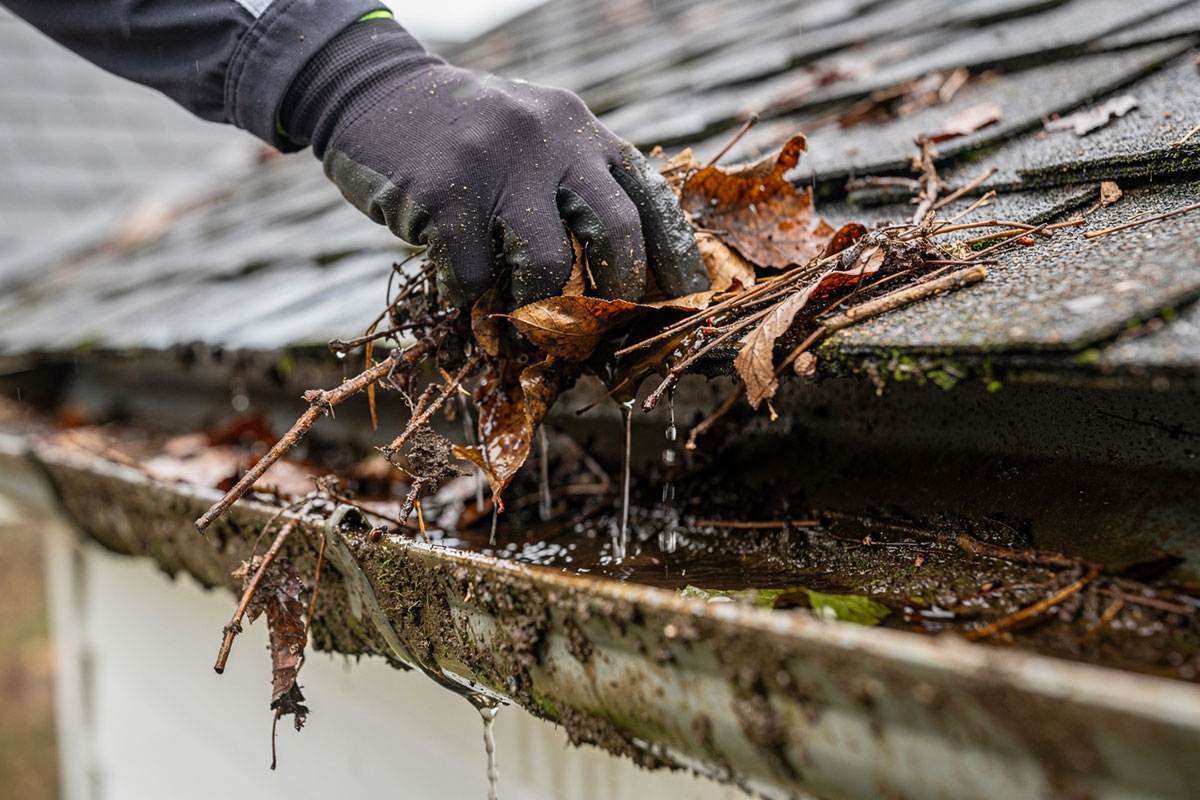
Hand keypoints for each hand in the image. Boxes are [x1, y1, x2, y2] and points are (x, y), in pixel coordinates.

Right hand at [282, 18, 706, 307]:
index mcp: (580, 128)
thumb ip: (574, 181)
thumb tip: (620, 275)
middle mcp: (550, 138)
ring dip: (534, 311)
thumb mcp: (534, 133)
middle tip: (599, 328)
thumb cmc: (463, 133)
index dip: (675, 257)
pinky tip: (459, 294)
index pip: (649, 197)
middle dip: (617, 295)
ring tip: (517, 326)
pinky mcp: (443, 192)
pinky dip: (469, 298)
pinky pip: (474, 274)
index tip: (685, 301)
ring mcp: (497, 162)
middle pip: (615, 231)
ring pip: (546, 264)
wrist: (373, 91)